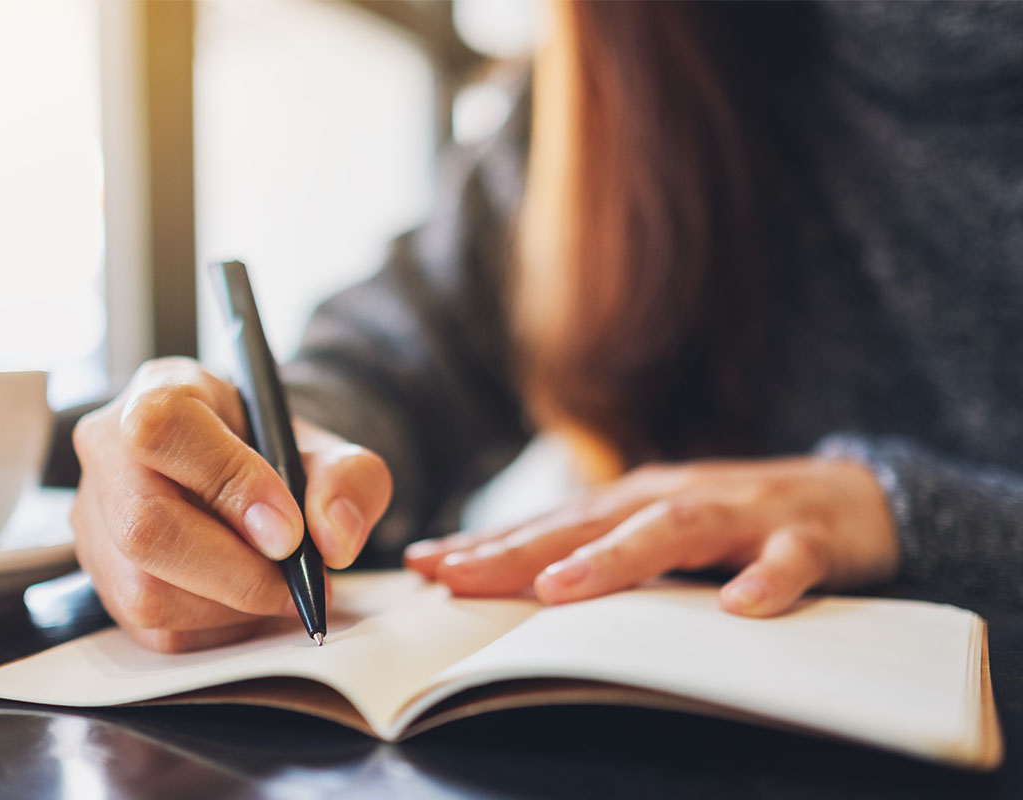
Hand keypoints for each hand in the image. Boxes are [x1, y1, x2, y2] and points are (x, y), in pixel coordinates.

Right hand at [71, 357, 391, 650]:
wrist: (246, 475)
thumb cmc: (275, 454)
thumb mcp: (326, 448)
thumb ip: (347, 480)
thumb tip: (333, 539)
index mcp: (160, 392)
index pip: (164, 430)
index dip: (230, 484)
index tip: (289, 530)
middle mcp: (109, 452)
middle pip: (143, 527)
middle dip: (236, 571)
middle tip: (296, 582)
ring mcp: (95, 520)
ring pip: (146, 592)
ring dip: (231, 607)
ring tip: (278, 588)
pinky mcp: (104, 580)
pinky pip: (154, 630)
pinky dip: (218, 629)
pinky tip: (249, 601)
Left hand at [404, 457, 898, 615]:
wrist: (848, 496)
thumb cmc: (735, 521)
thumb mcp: (660, 533)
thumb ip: (602, 552)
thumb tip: (517, 583)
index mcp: (636, 500)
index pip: (550, 524)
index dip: (487, 542)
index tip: (425, 564)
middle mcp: (675, 496)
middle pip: (589, 523)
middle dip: (518, 550)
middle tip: (456, 575)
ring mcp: (739, 511)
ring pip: (672, 532)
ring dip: (615, 559)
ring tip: (561, 588)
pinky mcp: (805, 535)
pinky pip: (788, 558)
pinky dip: (766, 580)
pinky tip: (740, 607)